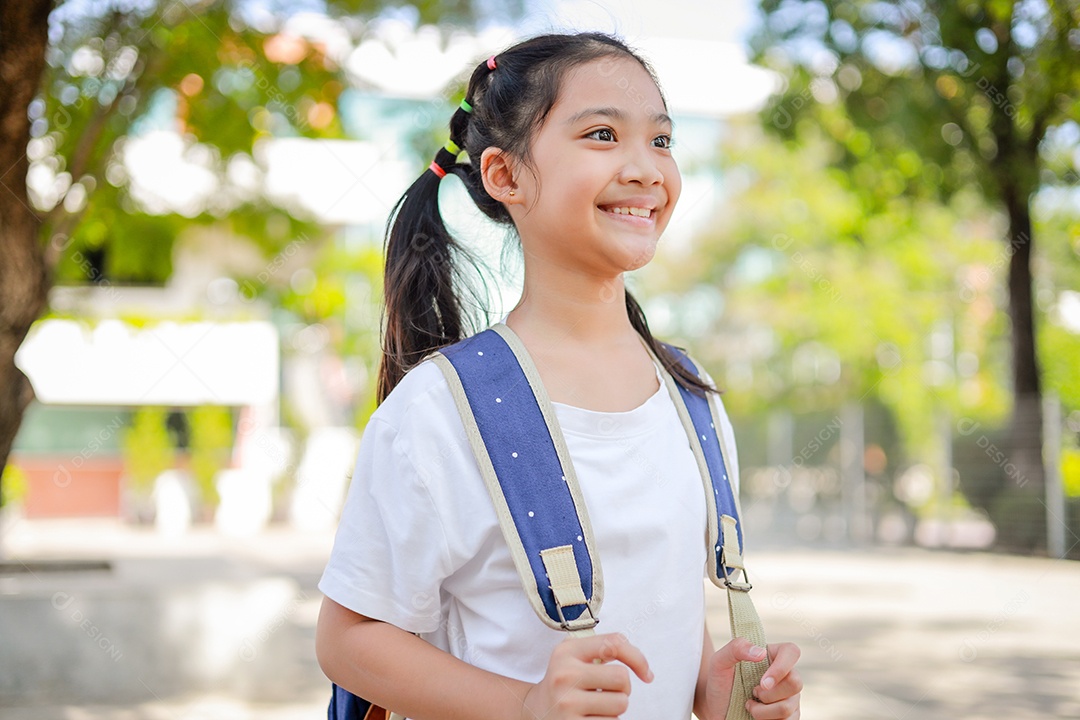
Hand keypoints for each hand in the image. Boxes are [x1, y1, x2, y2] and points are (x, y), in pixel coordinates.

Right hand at [520, 632, 652, 719]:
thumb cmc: (565, 682)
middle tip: (607, 692)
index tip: (645, 674)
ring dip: (615, 709)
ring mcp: (567, 702)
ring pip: (620, 704)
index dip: (637, 658)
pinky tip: (590, 719)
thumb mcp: (575, 657)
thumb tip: (645, 670)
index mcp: (567, 651)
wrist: (534, 710)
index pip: (613, 644)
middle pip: (622, 678)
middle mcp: (564, 674)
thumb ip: (605, 650)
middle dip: (622, 689)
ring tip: (596, 707)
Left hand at [701, 638, 801, 719]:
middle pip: (795, 683)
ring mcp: (790, 696)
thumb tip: (761, 652)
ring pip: (788, 707)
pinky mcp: (790, 715)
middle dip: (768, 695)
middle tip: (752, 693)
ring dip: (762, 712)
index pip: (791, 652)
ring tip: (750, 706)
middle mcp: (785, 675)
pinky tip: (758, 716)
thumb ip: (736, 648)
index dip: (781, 667)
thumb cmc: (720, 682)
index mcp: (772, 656)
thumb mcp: (720, 661)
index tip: (763, 682)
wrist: (718, 708)